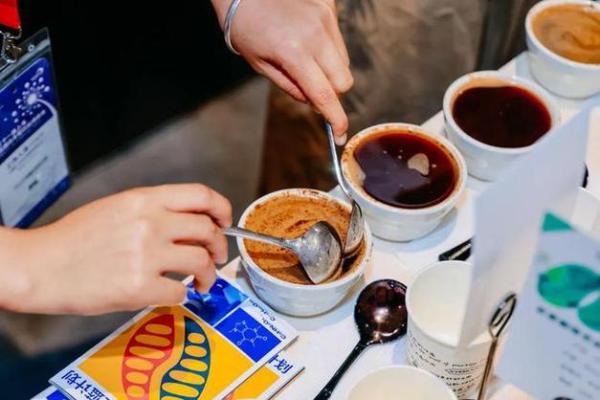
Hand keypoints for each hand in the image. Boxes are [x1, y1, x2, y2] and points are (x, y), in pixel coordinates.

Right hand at [0, 184, 231, 314]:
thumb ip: (154, 211)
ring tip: (201, 281)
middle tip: (216, 257)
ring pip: (201, 262)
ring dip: (208, 275)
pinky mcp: (138, 287)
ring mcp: (146, 255)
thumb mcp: (117, 208)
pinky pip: (180, 291)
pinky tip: (173, 293)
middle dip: (220, 246)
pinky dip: (182, 295)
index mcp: (145, 200)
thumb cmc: (74, 239)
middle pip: (208, 230)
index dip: (222, 209)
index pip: (201, 195)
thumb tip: (189, 223)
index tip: (225, 222)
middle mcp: (151, 223)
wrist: (39, 266)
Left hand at [212, 0, 352, 143]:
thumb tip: (315, 103)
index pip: (324, 95)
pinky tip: (306, 36)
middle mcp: (315, 34)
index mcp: (293, 53)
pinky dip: (328, 47)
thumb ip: (290, 87)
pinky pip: (338, 37)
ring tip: (304, 57)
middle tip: (312, 89)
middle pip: (343, 80)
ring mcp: (325, 17)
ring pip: (344, 60)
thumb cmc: (245, 27)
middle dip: (332, 92)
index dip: (335, 119)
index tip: (340, 135)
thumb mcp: (260, 65)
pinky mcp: (329, 5)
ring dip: (331, 69)